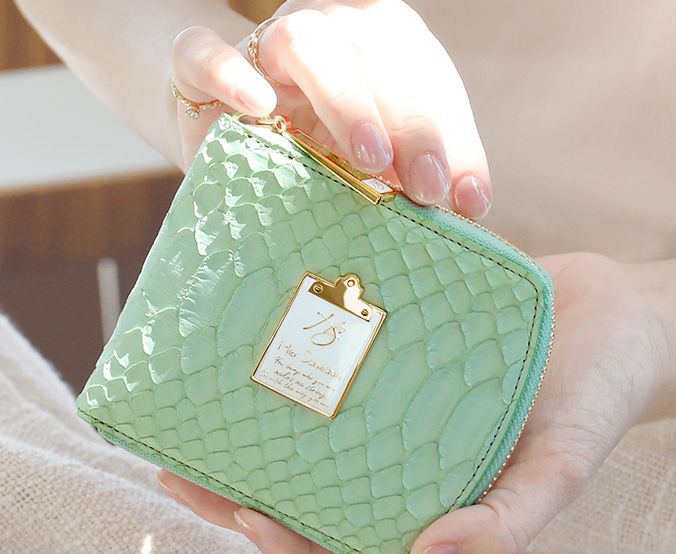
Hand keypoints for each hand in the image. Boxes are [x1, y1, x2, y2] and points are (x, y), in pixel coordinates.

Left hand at [157, 253, 675, 553]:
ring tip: (198, 402)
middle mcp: (401, 458)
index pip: (348, 550)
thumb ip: (507, 521)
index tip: (241, 513)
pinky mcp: (395, 353)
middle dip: (239, 488)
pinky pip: (336, 366)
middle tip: (177, 465)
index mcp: (432, 502)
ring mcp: (394, 406)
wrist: (612, 314)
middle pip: (307, 489)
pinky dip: (298, 362)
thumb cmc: (594, 397)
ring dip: (253, 424)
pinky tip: (261, 337)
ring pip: (308, 430)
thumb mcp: (561, 466)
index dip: (291, 548)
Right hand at [169, 0, 490, 216]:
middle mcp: (325, 33)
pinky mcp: (197, 66)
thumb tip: (466, 208)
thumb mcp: (364, 166)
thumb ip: (408, 172)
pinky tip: (257, 105)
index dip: (454, 136)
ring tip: (370, 160)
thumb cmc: (306, 155)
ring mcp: (260, 46)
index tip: (469, 200)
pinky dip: (228, 73)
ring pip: (306, 41)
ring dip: (345, 98)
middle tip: (427, 189)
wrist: (222, 135)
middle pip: (376, 54)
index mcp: (374, 49)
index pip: (424, 75)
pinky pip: (203, 52)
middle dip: (410, 123)